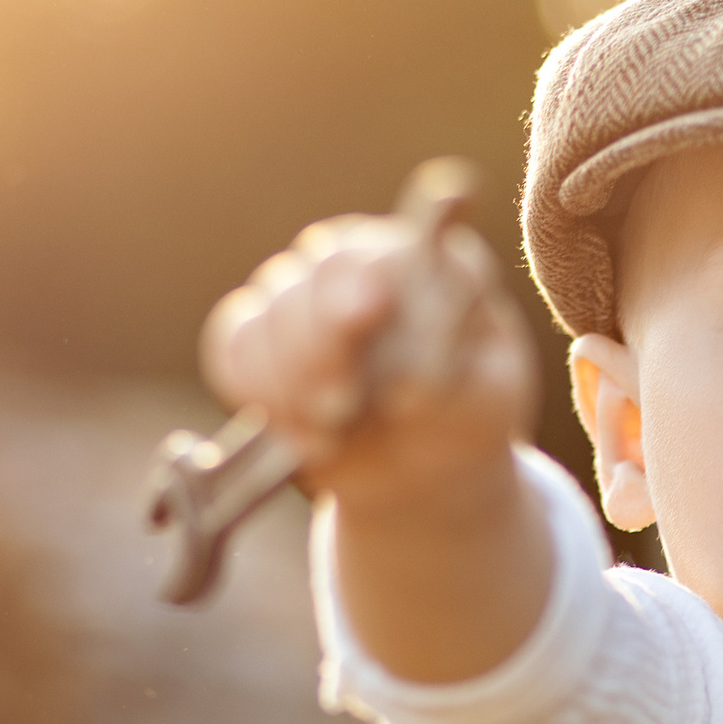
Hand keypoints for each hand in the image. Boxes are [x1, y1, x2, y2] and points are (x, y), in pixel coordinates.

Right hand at [200, 210, 540, 524]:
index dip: (383, 288)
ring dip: (296, 379)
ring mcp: (301, 292)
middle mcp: (358, 260)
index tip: (389, 335)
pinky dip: (261, 394)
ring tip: (336, 428)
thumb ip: (456, 362)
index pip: (398, 252)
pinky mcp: (258, 336)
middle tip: (345, 403)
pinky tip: (307, 441)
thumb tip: (407, 360)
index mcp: (426, 257)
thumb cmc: (466, 417)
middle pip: (323, 269)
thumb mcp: (489, 392)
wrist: (422, 470)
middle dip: (328, 339)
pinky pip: (233, 344)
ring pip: (273, 310)